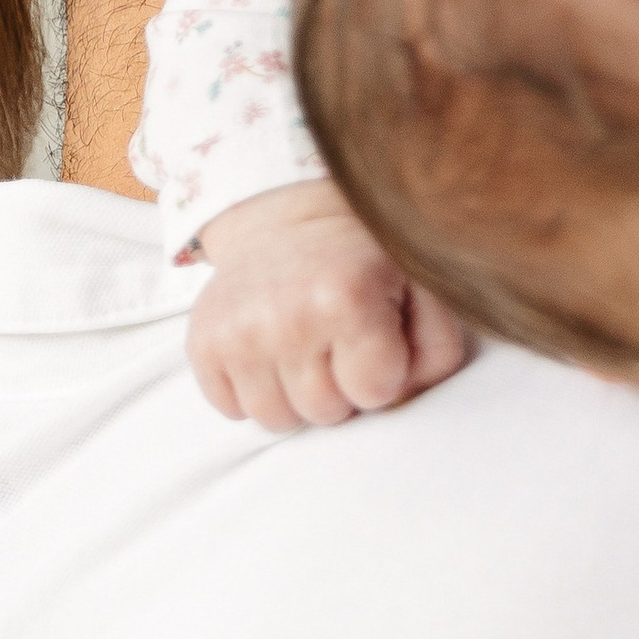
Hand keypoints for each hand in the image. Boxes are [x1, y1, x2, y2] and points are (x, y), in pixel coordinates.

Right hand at [187, 182, 469, 432]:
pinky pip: (231, 409)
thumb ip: (436, 351)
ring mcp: (237, 331)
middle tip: (337, 344)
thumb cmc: (364, 263)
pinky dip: (252, 390)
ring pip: (276, 420)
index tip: (375, 339)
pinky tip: (268, 353)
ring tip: (303, 352)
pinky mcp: (203, 343)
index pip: (375, 394)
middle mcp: (286, 317)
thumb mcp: (423, 291)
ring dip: (295, 397)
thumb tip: (402, 398)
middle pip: (325, 413)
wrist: (286, 218)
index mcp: (346, 299)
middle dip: (339, 389)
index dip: (381, 374)